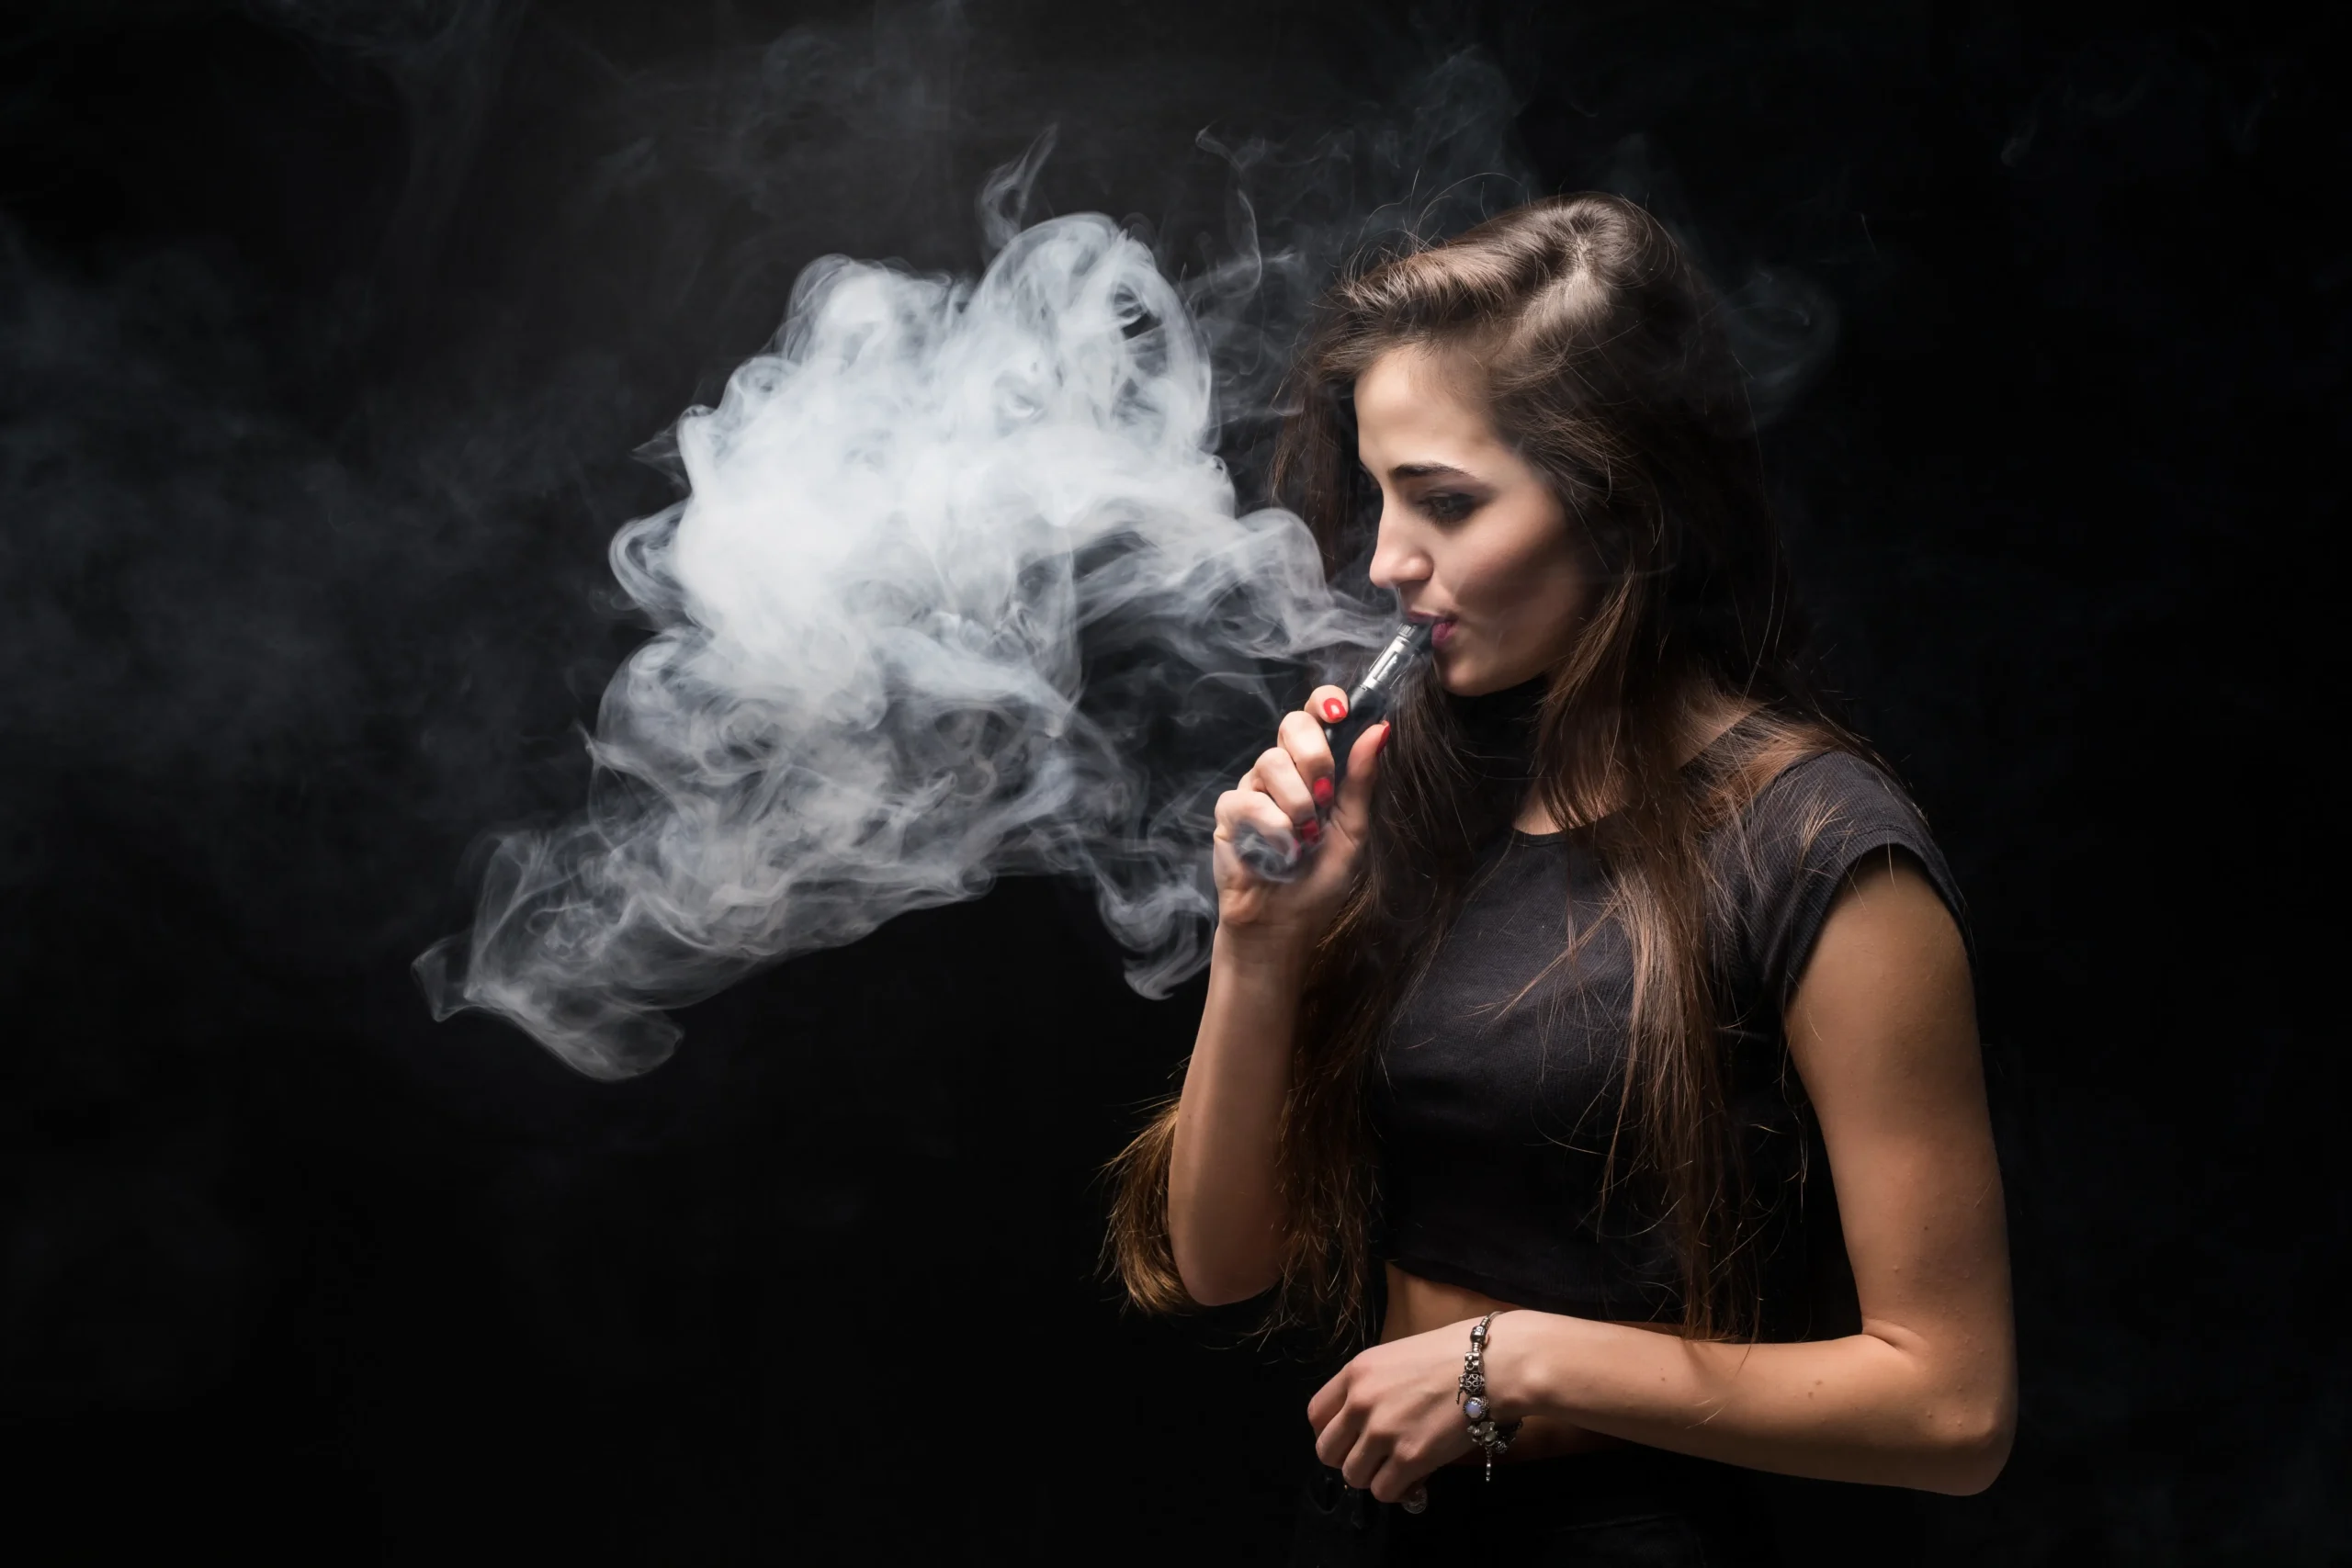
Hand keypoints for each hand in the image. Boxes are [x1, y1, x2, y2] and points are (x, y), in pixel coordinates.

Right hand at [1211, 685, 1388, 944]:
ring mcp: (1252, 789)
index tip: (1339, 711)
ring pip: (1270, 762)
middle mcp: (1281, 771)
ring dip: (1298, 804)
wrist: (1285, 925)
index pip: (1313, 714)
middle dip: (1314, 755)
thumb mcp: (1353, 829)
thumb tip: (1382, 728)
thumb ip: (1361, 780)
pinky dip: (1274, 827)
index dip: (1324, 702)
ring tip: (1304, 837)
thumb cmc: (1319, 879)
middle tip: (1324, 794)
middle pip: (1291, 724)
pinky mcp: (1228, 814)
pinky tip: (1283, 851)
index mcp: (1312, 768)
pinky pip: (1248, 800)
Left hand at [1305, 1319, 1482, 1502]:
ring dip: (1374, 1477)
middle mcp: (1360, 1403)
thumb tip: (1365, 1422)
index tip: (1350, 1438)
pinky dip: (1397, 1491)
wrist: (1492, 1365)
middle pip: (1327, 1451)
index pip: (1316, 1415)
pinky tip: (1415, 1478)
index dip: (1332, 1432)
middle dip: (1349, 1458)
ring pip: (1353, 1476)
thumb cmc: (1453, 1355)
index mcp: (1356, 1373)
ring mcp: (1383, 1431)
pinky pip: (1383, 1491)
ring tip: (1397, 1468)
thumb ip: (1373, 1388)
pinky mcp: (1409, 1457)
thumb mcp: (1397, 1357)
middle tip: (1374, 1458)